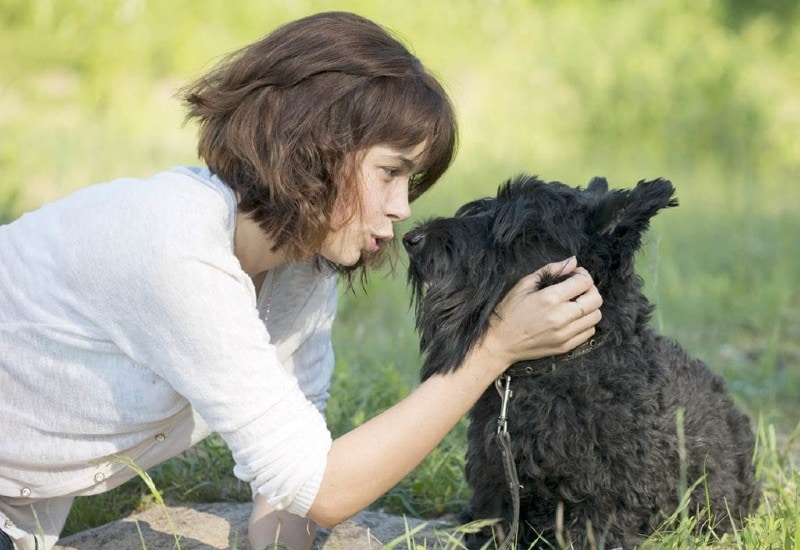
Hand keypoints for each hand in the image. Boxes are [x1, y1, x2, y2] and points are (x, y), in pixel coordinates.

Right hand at [484, 257, 602, 369]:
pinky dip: (586, 322)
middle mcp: (561, 317)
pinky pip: (589, 332)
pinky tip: (573, 318)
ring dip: (589, 307)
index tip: (574, 274)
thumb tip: (573, 262)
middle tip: (578, 288)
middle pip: (595, 299)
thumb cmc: (508, 311)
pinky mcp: (565, 347)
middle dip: (590, 289)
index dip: (582, 274)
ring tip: (576, 304)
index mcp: (549, 298)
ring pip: (596, 316)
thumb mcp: (523, 285)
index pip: (584, 282)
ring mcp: (564, 334)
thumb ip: (550, 270)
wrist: (500, 343)